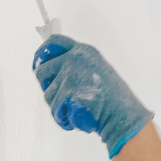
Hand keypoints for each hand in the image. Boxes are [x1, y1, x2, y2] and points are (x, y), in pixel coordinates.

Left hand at [32, 34, 153, 157]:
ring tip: (76, 107)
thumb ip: (76, 64)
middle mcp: (74, 59)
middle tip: (59, 95)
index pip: (54, 42)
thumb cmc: (113, 98)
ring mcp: (69, 75)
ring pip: (47, 93)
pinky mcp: (65, 93)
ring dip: (57, 104)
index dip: (42, 53)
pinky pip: (53, 108)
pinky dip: (62, 117)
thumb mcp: (96, 68)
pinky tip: (77, 116)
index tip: (38, 62)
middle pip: (42, 70)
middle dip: (46, 85)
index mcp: (83, 52)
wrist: (122, 114)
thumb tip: (54, 69)